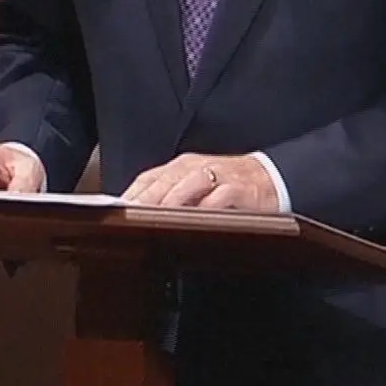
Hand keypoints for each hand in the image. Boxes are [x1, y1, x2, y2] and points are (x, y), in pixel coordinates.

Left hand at [121, 153, 278, 211]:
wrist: (270, 178)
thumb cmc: (228, 185)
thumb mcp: (195, 186)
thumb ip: (169, 195)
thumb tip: (136, 213)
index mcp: (182, 167)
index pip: (149, 178)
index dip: (131, 193)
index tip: (115, 209)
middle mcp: (197, 168)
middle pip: (165, 180)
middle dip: (146, 197)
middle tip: (129, 214)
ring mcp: (218, 176)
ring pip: (189, 184)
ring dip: (171, 199)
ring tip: (156, 216)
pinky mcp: (239, 189)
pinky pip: (219, 197)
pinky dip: (206, 207)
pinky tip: (194, 218)